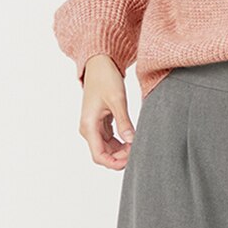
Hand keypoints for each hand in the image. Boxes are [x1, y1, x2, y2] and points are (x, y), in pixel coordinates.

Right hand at [79, 54, 134, 168]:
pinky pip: (110, 140)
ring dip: (122, 151)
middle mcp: (89, 129)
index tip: (131, 160)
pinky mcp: (100, 124)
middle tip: (138, 149)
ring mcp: (94, 127)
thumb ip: (124, 121)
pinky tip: (132, 138)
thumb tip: (131, 141)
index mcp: (89, 126)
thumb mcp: (117, 99)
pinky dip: (121, 143)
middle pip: (104, 155)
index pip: (99, 156)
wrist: (99, 64)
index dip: (115, 163)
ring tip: (137, 143)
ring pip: (108, 149)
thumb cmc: (106, 78)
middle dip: (121, 157)